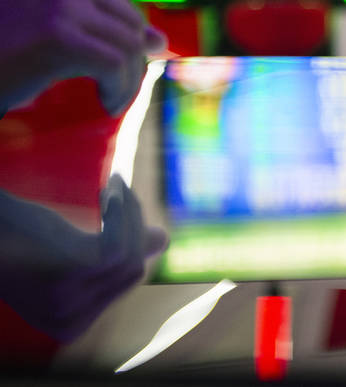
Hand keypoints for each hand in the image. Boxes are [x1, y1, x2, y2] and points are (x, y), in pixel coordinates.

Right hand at [0, 0, 166, 113]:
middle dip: (131, 67)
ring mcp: (61, 3)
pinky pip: (115, 65)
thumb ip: (104, 26)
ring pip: (129, 48)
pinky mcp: (58, 35)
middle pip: (133, 28)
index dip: (128, 48)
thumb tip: (160, 41)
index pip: (128, 12)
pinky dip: (117, 89)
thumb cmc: (8, 53)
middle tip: (114, 93)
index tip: (112, 74)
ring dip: (127, 83)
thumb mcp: (58, 27)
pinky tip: (105, 103)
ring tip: (110, 101)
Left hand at [0, 176, 167, 341]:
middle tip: (121, 190)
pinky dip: (122, 211)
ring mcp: (70, 300)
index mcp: (68, 326)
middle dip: (135, 226)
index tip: (127, 208)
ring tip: (115, 184)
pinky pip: (119, 243)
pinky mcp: (74, 272)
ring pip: (131, 258)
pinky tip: (111, 188)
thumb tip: (163, 239)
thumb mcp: (71, 250)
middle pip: (134, 272)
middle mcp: (69, 322)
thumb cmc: (16, 238)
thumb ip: (115, 251)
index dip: (134, 243)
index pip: (124, 284)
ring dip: (129, 213)